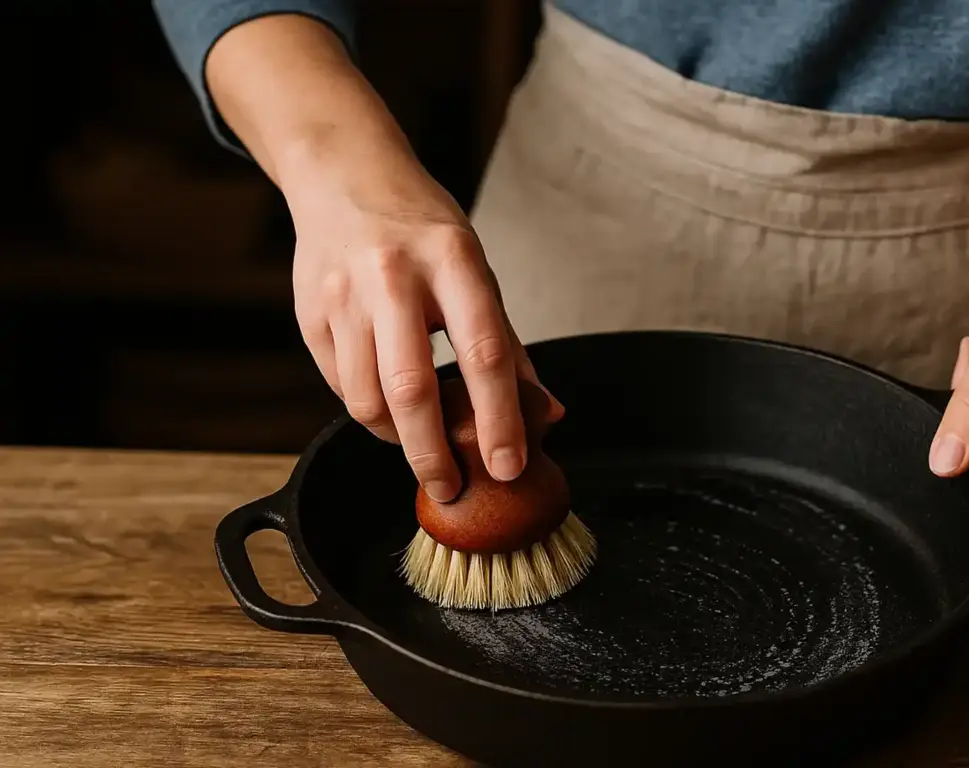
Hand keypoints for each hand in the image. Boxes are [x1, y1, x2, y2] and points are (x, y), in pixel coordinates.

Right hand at [287, 155, 561, 502]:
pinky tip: (387, 406)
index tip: (509, 465)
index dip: (500, 419)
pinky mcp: (309, 313)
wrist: (344, 176)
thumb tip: (546, 413)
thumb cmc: (422, 230)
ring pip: (366, 398)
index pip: (484, 353)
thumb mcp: (476, 270)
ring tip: (420, 443)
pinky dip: (367, 410)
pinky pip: (341, 386)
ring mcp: (344, 294)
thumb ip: (508, 344)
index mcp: (453, 261)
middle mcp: (395, 276)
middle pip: (412, 389)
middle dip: (433, 453)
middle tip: (451, 487)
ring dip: (397, 437)